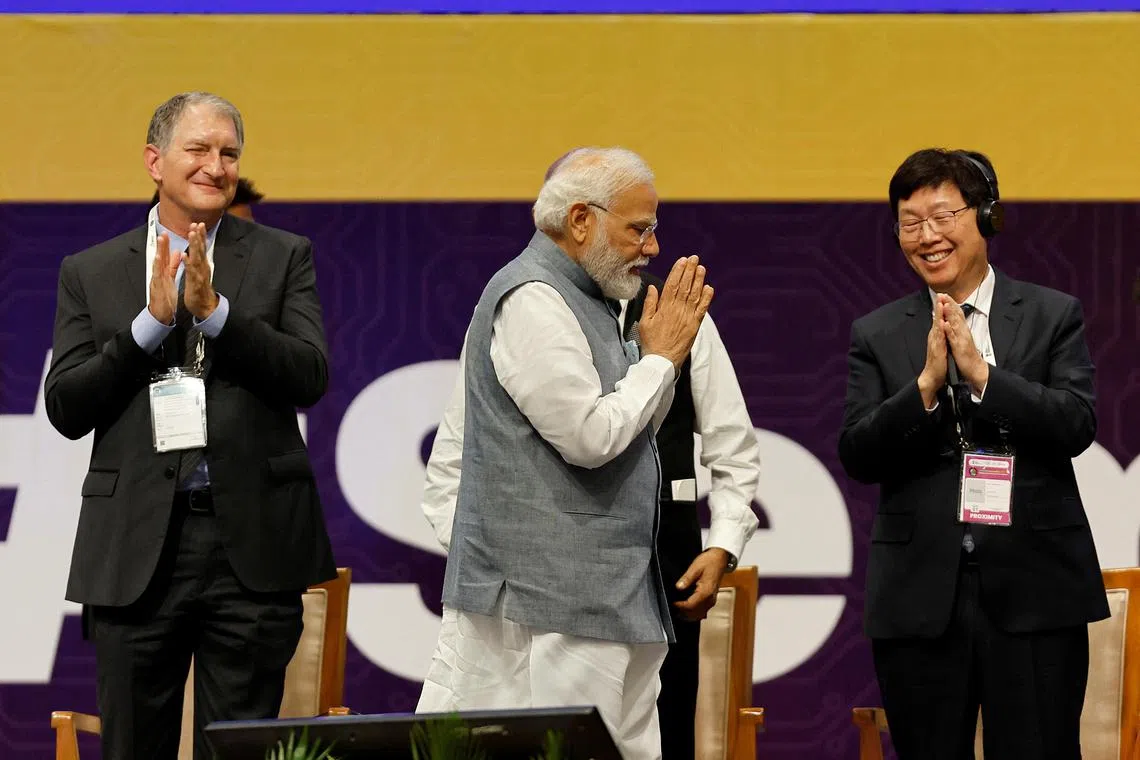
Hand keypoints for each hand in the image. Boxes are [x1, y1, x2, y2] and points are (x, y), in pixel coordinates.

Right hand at [147, 232, 180, 324]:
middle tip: (164, 232)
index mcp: (164, 272)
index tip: (169, 234)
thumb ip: (172, 266)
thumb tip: (176, 254)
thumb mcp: (170, 279)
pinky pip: (157, 275)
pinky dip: (157, 266)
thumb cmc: (166, 297)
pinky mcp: (156, 287)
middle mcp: (159, 274)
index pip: (165, 256)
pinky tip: (157, 258)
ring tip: (161, 240)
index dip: (167, 245)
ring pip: (157, 263)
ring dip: (159, 251)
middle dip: (162, 244)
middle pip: (160, 256)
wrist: (160, 314)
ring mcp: (156, 280)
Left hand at [183, 222, 217, 319]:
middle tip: (198, 224)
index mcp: (202, 265)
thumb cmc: (200, 290)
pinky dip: (188, 262)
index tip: (199, 224)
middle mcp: (203, 268)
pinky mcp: (194, 283)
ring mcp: (199, 275)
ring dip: (195, 245)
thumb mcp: (200, 273)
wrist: (205, 307)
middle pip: (201, 249)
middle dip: (199, 236)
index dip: (200, 236)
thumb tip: (200, 253)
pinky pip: (190, 271)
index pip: (201, 248)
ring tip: (192, 234)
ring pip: (197, 257)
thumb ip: (199, 262)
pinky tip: (184, 255)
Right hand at [638, 256, 714, 371]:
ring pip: (695, 295)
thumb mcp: (644, 322)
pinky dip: (706, 298)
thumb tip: (653, 287)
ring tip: (701, 268)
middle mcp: (677, 310)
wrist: (662, 361)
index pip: (672, 284)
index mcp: (664, 308)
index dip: (678, 271)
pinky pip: (702, 309)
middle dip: (690, 270)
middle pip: (685, 286)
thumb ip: (650, 304)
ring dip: (699, 280)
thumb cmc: (651, 342)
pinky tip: (709, 288)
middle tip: (694, 258)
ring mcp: (687, 317)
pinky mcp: (695, 326)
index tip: (682, 260)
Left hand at [673, 548, 729, 620]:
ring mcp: (711, 600)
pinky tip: (686, 610)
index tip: (672, 603)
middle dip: (683, 612)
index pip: (691, 605)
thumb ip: (686, 578)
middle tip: (672, 608)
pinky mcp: (711, 600)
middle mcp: (710, 599)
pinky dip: (694, 614)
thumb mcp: (695, 567)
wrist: (719, 559)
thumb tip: (678, 587)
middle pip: (695, 613)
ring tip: (677, 610)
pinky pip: (702, 612)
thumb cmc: (709, 561)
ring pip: (699, 615)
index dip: (680, 606)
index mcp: (706, 591)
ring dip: (688, 615)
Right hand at [917, 299, 948, 407]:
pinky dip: (939, 329)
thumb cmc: (938, 361)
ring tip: (940, 304)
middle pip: (937, 318)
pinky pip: (938, 337)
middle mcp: (934, 336)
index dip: (941, 307)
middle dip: (938, 306)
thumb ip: (942, 336)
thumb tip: (943, 327)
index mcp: (937, 335)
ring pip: (937, 325)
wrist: (933, 375)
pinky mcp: (936, 349)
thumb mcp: (941, 345)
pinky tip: (941, 323)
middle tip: (940, 294)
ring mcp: (935, 342)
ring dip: (938, 315)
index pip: (939, 318)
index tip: (944, 296)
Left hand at [939, 295, 988, 394]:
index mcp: (962, 330)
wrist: (974, 369)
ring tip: (946, 304)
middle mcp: (963, 332)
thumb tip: (953, 322)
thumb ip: (958, 330)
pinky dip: (950, 330)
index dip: (951, 304)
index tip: (944, 294)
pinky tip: (945, 324)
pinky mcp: (960, 347)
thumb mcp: (961, 339)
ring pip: (956, 324)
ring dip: (951, 314)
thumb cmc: (966, 354)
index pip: (957, 314)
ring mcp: (962, 339)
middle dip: (950, 304)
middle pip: (957, 315)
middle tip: (944, 294)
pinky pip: (954, 338)